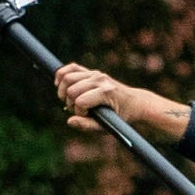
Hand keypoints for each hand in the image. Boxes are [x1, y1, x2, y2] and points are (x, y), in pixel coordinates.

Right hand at [54, 64, 191, 144]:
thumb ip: (88, 126)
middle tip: (78, 110)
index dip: (79, 112)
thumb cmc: (121, 116)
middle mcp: (100, 80)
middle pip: (71, 90)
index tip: (89, 116)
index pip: (80, 101)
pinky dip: (61, 75)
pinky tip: (59, 84)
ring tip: (70, 101)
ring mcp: (96, 74)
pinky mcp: (92, 72)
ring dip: (63, 92)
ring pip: (67, 78)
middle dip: (70, 103)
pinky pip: (71, 68)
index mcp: (106, 92)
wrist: (135, 102)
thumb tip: (70, 121)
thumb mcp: (109, 126)